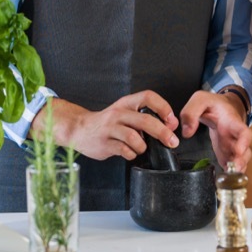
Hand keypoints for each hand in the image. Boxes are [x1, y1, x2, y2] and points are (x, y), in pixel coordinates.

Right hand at [41, 91, 179, 161]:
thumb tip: (170, 126)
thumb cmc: (107, 123)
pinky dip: (132, 154)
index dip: (163, 107)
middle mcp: (118, 113)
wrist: (79, 129)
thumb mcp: (125, 113)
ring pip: (134, 138)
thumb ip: (144, 117)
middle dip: (163, 132)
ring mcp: (110, 128)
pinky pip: (124, 150)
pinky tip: (130, 153)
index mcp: (126, 103)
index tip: (171, 121)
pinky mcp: (104, 143)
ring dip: (143, 146)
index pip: (148, 97)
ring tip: (141, 148)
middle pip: (145, 120)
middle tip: (172, 142)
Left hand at [179, 90, 251, 171]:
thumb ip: (191, 112)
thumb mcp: (200, 99)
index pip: (244, 131)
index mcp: (232, 122)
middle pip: (245, 151)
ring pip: (240, 160)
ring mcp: (232, 146)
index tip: (239, 150)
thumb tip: (186, 132)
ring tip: (229, 176)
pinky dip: (229, 173)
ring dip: (236, 169)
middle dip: (242, 161)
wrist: (220, 107)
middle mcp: (235, 136)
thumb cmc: (212, 103)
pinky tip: (223, 179)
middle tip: (234, 168)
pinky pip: (230, 164)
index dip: (244, 142)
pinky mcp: (226, 153)